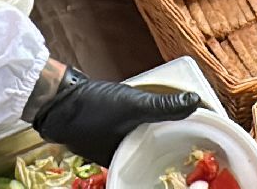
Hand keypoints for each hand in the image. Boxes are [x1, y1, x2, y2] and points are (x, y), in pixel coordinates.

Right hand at [29, 67, 200, 165]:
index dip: (180, 151)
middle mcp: (120, 156)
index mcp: (127, 159)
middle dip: (171, 140)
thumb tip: (194, 102)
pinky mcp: (106, 129)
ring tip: (175, 118)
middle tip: (192, 127)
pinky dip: (141, 122)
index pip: (161, 160)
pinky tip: (146, 112)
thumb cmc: (90, 108)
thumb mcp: (133, 104)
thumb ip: (164, 106)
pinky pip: (131, 129)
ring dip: (155, 130)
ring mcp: (112, 143)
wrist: (56, 97)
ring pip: (142, 139)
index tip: (200, 140)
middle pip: (154, 150)